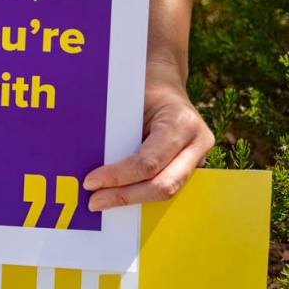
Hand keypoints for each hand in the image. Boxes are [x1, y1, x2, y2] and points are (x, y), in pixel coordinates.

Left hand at [83, 62, 214, 210]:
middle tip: (94, 202)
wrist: (165, 86)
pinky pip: (167, 186)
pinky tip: (119, 196)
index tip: (90, 183)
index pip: (148, 162)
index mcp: (181, 122)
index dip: (118, 177)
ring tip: (103, 202)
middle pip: (163, 185)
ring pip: (168, 192)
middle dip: (125, 197)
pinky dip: (142, 194)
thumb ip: (117, 132)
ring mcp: (201, 157)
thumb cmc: (142, 91)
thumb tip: (87, 163)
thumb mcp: (129, 104)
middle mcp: (198, 142)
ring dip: (133, 200)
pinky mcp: (194, 167)